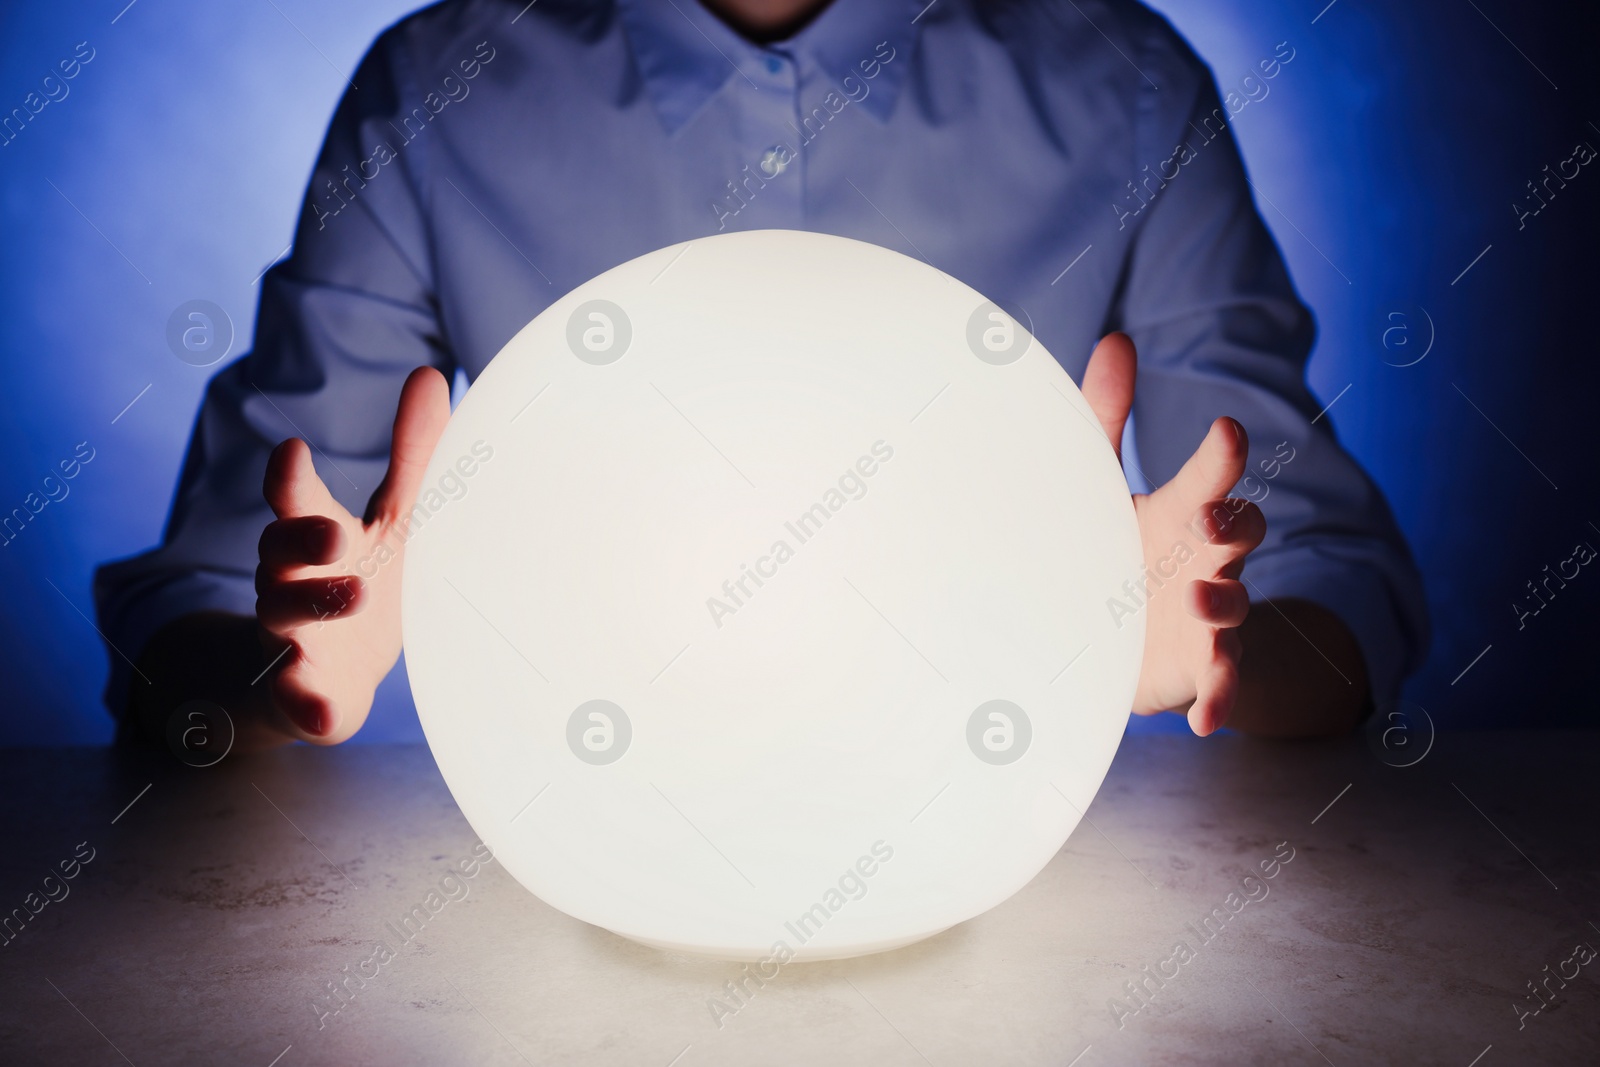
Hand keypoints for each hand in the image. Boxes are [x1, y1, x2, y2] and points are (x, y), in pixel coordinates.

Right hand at [254, 366, 450, 742]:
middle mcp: (291, 584)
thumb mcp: (393, 519)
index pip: (294, 502)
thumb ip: (411, 456)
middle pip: (278, 556)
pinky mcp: (301, 696)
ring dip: (312, 610)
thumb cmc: (364, 579)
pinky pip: (298, 702)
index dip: (290, 478)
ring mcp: (290, 641)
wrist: (323, 676)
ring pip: (283, 621)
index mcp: (314, 537)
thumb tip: (432, 373)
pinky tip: (320, 713)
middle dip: (299, 541)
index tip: (292, 451)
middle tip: (334, 533)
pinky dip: (307, 706)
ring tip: (353, 594)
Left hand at [1081, 333, 1265, 734]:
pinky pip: (1219, 685)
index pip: (1209, 479)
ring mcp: (1208, 619)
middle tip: (1216, 519)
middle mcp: (1206, 561)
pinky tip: (1205, 719)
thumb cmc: (1117, 548)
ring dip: (1222, 605)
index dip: (1221, 457)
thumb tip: (1120, 336)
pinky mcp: (1200, 671)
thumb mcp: (1106, 487)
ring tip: (1198, 600)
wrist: (1124, 639)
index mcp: (1183, 513)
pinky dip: (1218, 701)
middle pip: (1238, 538)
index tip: (1227, 431)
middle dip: (1234, 526)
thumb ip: (1107, 419)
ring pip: (1230, 609)